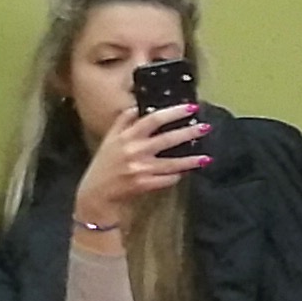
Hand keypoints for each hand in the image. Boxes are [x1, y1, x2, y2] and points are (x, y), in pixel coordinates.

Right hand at [73, 101, 210, 226]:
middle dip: (188, 133)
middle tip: (205, 127)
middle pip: (166, 139)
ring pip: (171, 164)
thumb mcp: (109, 139)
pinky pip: (166, 180)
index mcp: (127, 137)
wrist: (95, 195)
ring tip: (206, 158)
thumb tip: (137, 105)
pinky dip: (177, 176)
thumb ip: (123, 122)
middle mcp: (134, 151)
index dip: (173, 112)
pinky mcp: (143, 185)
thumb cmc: (104, 165)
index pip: (153, 119)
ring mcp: (140, 169)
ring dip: (190, 160)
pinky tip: (186, 172)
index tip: (191, 108)